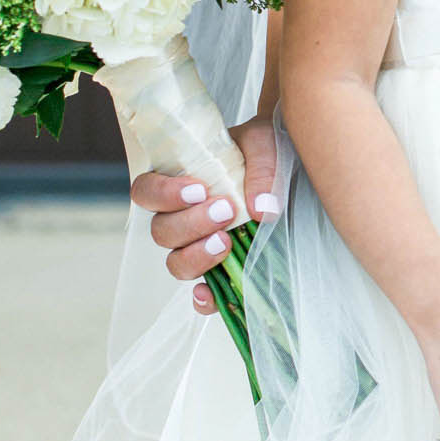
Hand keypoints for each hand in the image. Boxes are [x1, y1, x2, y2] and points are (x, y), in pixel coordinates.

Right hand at [132, 114, 280, 314]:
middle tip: (225, 211)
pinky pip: (203, 293)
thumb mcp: (266, 143)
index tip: (198, 190)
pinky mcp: (223, 269)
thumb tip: (261, 209)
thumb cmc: (267, 150)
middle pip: (161, 232)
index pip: (146, 192)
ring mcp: (200, 245)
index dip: (162, 195)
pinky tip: (212, 293)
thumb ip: (262, 167)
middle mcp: (182, 217)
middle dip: (190, 224)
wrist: (293, 167)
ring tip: (226, 242)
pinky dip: (204, 298)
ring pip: (176, 262)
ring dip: (196, 256)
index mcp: (180, 182)